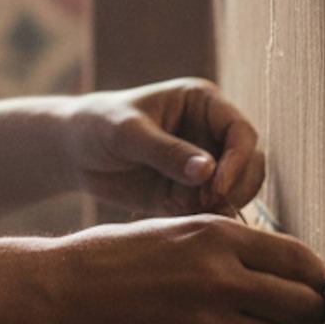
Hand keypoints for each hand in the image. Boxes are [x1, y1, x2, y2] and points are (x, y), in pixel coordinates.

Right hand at [57, 213, 324, 323]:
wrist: (60, 294)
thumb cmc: (117, 258)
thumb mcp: (176, 229)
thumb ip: (230, 246)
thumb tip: (287, 270)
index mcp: (218, 234)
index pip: (304, 262)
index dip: (311, 280)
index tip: (301, 289)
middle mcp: (220, 276)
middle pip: (305, 308)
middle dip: (303, 316)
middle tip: (283, 320)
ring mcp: (206, 323)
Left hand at [62, 77, 264, 218]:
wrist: (74, 152)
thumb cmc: (97, 125)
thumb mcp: (127, 133)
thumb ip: (166, 151)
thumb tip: (207, 171)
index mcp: (203, 103)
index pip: (241, 132)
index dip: (238, 160)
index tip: (216, 187)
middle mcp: (211, 133)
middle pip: (250, 164)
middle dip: (235, 188)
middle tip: (205, 205)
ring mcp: (205, 165)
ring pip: (237, 191)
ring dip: (221, 206)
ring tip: (186, 211)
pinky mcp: (192, 192)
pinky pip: (213, 210)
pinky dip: (204, 220)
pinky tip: (177, 219)